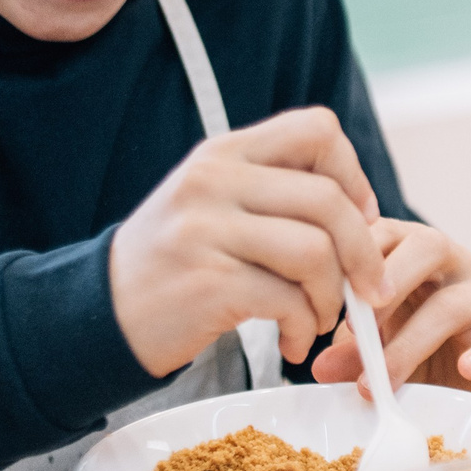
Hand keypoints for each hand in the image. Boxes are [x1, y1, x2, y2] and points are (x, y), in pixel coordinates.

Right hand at [109, 107, 386, 377]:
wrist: (101, 314)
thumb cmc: (175, 262)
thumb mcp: (213, 202)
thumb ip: (274, 191)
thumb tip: (362, 209)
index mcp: (224, 153)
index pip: (317, 130)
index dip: (352, 174)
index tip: (360, 217)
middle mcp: (214, 181)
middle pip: (328, 200)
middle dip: (363, 252)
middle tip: (369, 289)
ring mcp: (207, 231)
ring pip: (316, 252)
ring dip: (333, 297)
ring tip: (319, 319)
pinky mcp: (207, 284)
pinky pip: (288, 301)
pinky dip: (305, 327)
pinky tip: (294, 341)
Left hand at [312, 219, 470, 402]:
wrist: (448, 386)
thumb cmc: (404, 349)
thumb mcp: (369, 347)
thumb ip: (347, 351)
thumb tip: (320, 366)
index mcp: (412, 252)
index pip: (388, 230)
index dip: (361, 255)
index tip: (333, 294)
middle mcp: (453, 265)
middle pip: (430, 245)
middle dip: (393, 280)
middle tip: (359, 325)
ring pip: (459, 301)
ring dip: (414, 341)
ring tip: (383, 377)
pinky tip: (466, 369)